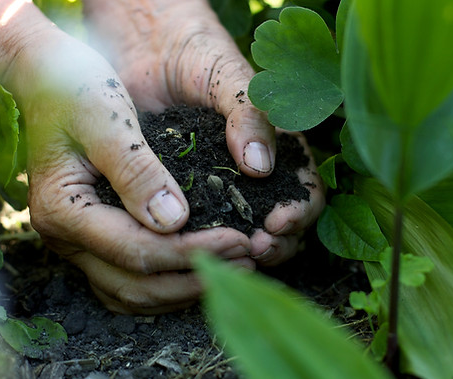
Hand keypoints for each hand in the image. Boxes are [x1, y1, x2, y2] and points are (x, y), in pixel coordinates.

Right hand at [2, 25, 250, 313]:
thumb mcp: (107, 119)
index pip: (135, 250)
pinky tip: (197, 269)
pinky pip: (125, 279)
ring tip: (231, 269)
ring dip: (180, 289)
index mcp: (62, 208)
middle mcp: (62, 235)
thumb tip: (174, 222)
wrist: (47, 75)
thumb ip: (137, 170)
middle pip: (133, 284)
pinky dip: (162, 283)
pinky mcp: (89, 236)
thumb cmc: (75, 87)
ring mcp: (73, 241)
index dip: (191, 252)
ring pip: (129, 292)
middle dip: (193, 280)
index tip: (239, 240)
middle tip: (246, 263)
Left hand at [83, 0, 324, 266]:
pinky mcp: (186, 195)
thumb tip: (260, 167)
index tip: (277, 222)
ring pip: (244, 235)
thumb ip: (249, 114)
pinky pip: (202, 229)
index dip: (300, 212)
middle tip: (253, 249)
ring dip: (243, 253)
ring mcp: (221, 189)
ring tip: (229, 256)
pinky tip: (194, 252)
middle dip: (276, 244)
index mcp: (277, 149)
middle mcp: (253, 176)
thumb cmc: (197, 54)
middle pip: (283, 226)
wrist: (148, 49)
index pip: (305, 191)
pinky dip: (205, 245)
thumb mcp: (228, 76)